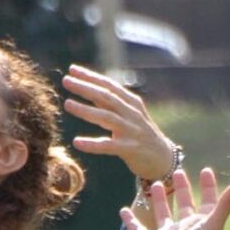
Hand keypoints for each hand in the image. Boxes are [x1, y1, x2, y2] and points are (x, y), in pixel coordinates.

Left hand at [62, 65, 178, 183]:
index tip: (72, 69)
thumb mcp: (129, 115)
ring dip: (86, 110)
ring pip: (106, 117)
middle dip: (85, 87)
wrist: (163, 160)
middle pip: (106, 97)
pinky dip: (92, 144)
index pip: (109, 85)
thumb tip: (88, 88)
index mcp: (132, 103)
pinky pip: (108, 146)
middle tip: (66, 80)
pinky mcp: (130, 149)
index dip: (91, 76)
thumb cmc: (142, 135)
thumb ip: (110, 103)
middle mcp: (132, 114)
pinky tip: (77, 142)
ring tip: (67, 104)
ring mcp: (132, 131)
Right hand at [121, 164, 229, 229]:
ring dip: (159, 200)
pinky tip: (123, 210)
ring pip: (162, 215)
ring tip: (154, 184)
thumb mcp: (214, 221)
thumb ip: (228, 201)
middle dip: (182, 189)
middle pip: (184, 206)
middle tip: (179, 172)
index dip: (209, 187)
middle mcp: (185, 229)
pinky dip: (131, 222)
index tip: (206, 171)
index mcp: (202, 225)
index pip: (207, 202)